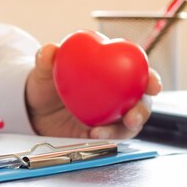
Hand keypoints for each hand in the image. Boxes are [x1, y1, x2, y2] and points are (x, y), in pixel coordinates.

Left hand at [25, 43, 161, 138]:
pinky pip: (110, 137)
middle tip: (132, 116)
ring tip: (105, 131)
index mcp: (110, 72)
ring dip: (126, 128)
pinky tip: (93, 134)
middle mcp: (116, 94)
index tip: (154, 85)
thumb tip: (50, 50)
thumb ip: (46, 59)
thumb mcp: (43, 71)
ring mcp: (109, 115)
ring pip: (129, 123)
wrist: (33, 110)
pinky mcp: (100, 132)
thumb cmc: (44, 85)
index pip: (137, 72)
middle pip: (140, 101)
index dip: (150, 78)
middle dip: (143, 110)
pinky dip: (106, 137)